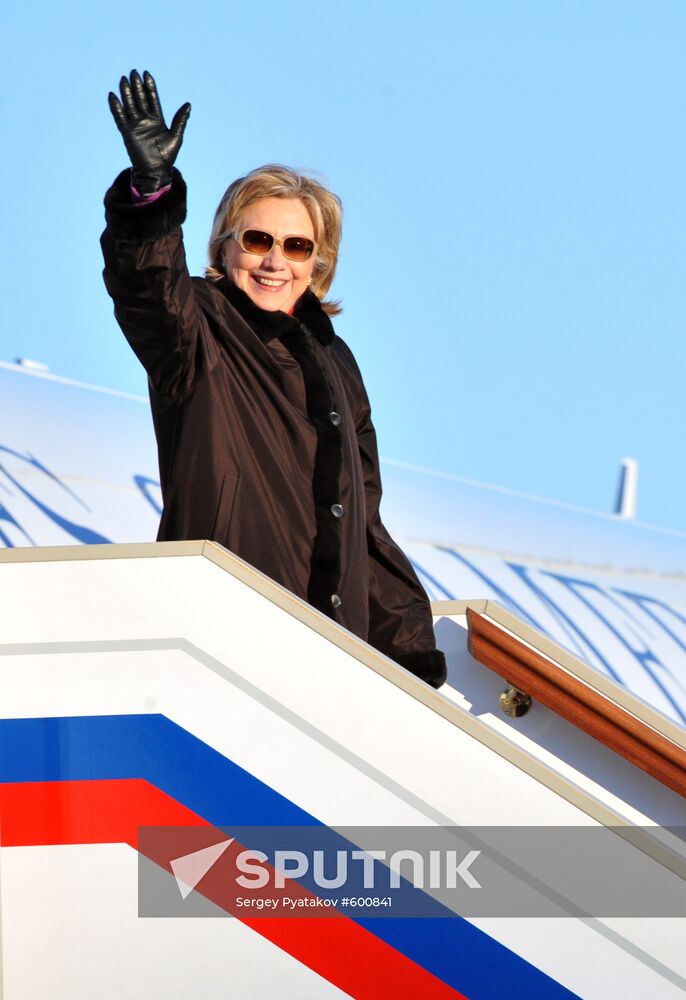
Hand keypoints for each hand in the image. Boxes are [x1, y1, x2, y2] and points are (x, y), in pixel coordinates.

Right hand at [108, 70, 190, 193]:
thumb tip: (188, 104)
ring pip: (129, 105)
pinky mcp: (127, 132)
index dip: (149, 86)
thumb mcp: (176, 136)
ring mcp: (135, 125)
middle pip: (140, 98)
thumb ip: (180, 120)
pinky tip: (112, 96)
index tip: (146, 74)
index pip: (152, 98)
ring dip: (126, 93)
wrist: (156, 170)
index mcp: (158, 119)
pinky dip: (116, 107)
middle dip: (137, 86)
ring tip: (123, 79)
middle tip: (133, 72)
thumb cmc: (168, 156)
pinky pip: (120, 117)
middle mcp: (145, 120)